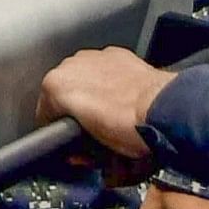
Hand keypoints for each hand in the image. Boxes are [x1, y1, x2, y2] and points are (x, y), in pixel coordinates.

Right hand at [39, 47, 173, 160]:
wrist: (162, 107)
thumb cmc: (127, 128)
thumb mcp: (94, 152)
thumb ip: (77, 149)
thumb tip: (78, 153)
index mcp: (55, 85)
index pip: (46, 113)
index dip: (58, 132)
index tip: (73, 145)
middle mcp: (70, 64)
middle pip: (64, 94)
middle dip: (75, 112)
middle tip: (92, 133)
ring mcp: (94, 56)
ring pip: (83, 79)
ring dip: (91, 95)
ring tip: (110, 115)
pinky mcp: (116, 54)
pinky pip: (104, 70)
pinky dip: (109, 82)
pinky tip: (122, 98)